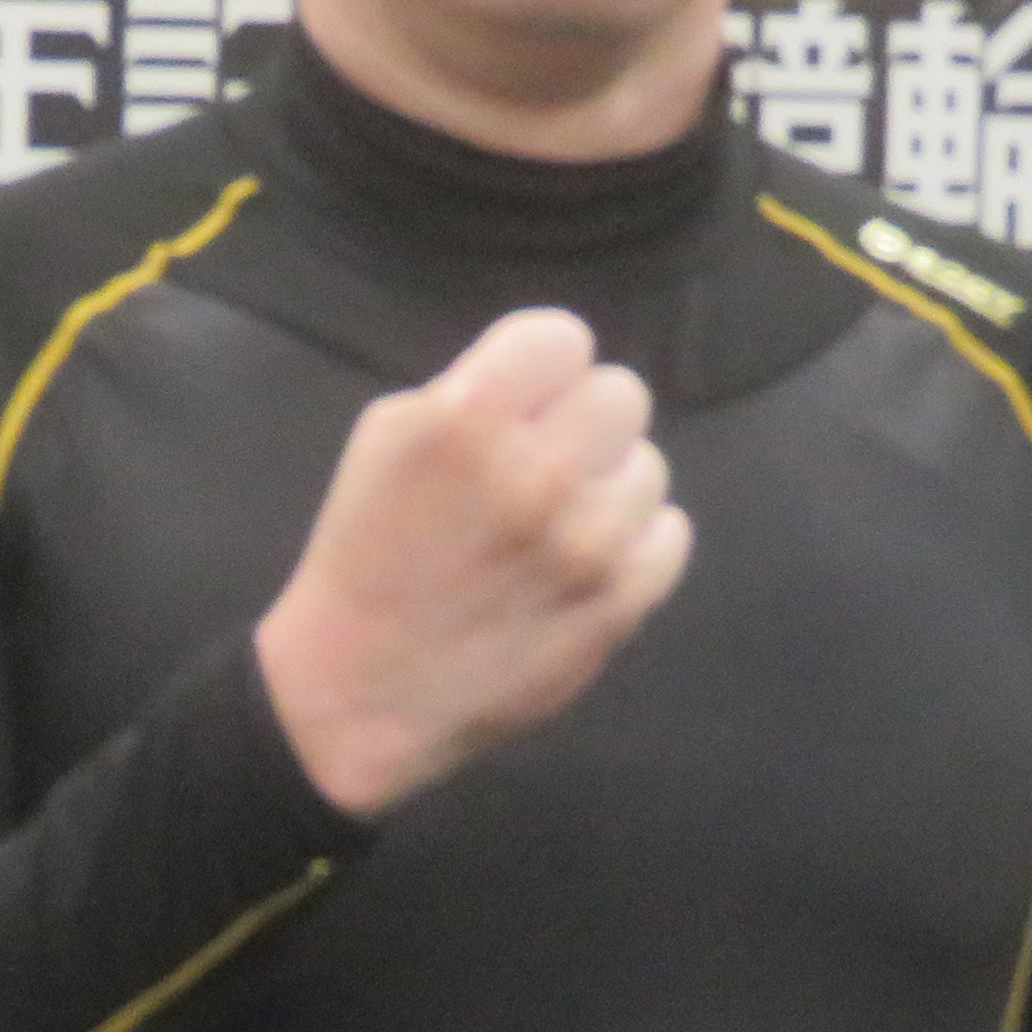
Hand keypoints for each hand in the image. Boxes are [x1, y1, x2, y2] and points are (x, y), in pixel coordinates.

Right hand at [252, 307, 689, 816]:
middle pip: (621, 394)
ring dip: (606, 489)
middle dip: (581, 425)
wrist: (361, 692)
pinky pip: (670, 535)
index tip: (523, 404)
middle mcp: (538, 472)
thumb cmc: (366, 556)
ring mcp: (588, 542)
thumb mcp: (386, 441)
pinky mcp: (620, 604)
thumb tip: (548, 382)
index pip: (563, 338)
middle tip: (545, 467)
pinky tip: (584, 567)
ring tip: (556, 528)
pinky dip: (633, 547)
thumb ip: (470, 391)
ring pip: (649, 467)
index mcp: (465, 420)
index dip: (541, 370)